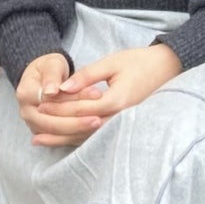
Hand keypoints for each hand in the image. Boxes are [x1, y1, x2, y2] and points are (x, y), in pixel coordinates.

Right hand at [16, 52, 102, 146]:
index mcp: (26, 93)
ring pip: (57, 134)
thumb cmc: (50, 67)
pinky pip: (60, 139)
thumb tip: (50, 92)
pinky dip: (76, 136)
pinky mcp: (43, 132)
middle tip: (98, 119)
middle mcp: (26, 112)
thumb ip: (52, 76)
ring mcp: (33, 124)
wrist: (45, 76)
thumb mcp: (52, 64)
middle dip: (76, 123)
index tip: (96, 97)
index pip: (49, 103)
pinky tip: (93, 132)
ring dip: (78, 131)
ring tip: (98, 123)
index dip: (71, 102)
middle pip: (51, 124)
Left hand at [32, 44, 182, 147]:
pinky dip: (79, 138)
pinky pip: (98, 136)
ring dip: (64, 139)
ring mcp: (123, 125)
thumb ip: (87, 75)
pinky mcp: (124, 127)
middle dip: (57, 127)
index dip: (59, 107)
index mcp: (117, 101)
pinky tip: (64, 140)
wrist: (169, 68)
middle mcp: (120, 119)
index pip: (81, 108)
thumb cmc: (140, 62)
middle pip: (82, 128)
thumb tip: (63, 87)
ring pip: (88, 137)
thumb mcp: (112, 63)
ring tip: (40, 141)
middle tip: (35, 129)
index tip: (40, 105)